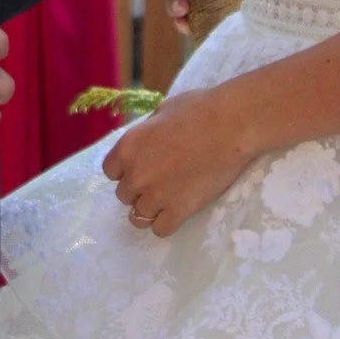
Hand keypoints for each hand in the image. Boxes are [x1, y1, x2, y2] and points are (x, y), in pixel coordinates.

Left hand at [102, 87, 253, 236]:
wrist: (229, 126)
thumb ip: (146, 132)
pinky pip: (159, 229)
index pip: (110, 171)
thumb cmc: (198, 109)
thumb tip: (145, 142)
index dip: (124, 170)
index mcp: (129, 146)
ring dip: (150, 207)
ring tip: (167, 197)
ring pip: (138, 216)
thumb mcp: (162, 111)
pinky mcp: (178, 212)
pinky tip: (177, 209)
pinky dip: (166, 222)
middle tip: (159, 179)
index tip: (139, 166)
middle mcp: (136, 175)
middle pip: (124, 195)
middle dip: (138, 188)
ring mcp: (156, 196)